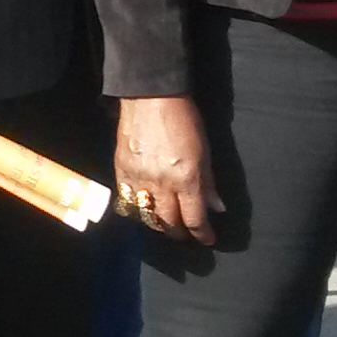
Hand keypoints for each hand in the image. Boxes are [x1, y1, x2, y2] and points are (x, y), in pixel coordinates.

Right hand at [114, 95, 218, 245]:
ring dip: (158, 224)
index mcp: (186, 178)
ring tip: (165, 223)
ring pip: (146, 215)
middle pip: (169, 222)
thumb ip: (209, 182)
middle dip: (180, 232)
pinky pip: (126, 199)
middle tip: (186, 232)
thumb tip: (216, 207)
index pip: (194, 218)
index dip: (202, 233)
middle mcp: (161, 183)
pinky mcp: (120, 170)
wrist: (151, 98)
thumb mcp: (205, 151)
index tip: (207, 238)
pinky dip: (136, 207)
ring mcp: (138, 178)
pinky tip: (143, 206)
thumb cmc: (185, 120)